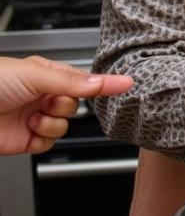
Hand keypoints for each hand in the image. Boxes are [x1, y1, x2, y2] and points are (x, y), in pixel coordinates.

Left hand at [0, 55, 132, 154]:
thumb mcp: (34, 74)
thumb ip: (72, 80)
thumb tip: (104, 81)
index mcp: (43, 73)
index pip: (81, 79)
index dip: (100, 84)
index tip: (127, 83)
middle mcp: (40, 94)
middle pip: (75, 104)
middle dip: (64, 105)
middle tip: (48, 101)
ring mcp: (33, 117)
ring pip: (64, 125)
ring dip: (51, 123)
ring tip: (32, 117)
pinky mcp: (27, 139)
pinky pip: (50, 142)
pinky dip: (42, 138)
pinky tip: (28, 130)